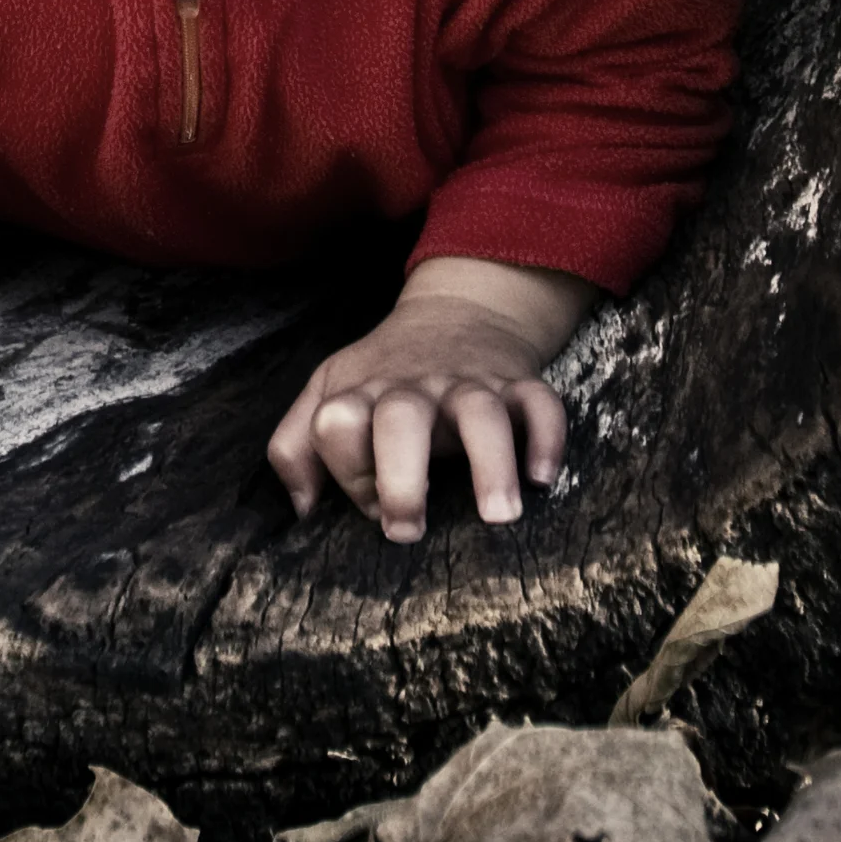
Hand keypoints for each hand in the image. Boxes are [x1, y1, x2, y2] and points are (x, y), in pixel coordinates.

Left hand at [267, 259, 594, 543]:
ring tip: (499, 515)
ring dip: (491, 464)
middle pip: (401, 419)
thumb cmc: (385, 374)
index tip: (368, 505)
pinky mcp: (518, 385)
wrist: (458, 311)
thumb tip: (300, 509)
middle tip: (406, 529)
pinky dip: (546, 438)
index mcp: (363, 393)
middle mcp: (415, 389)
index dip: (346, 468)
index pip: (336, 423)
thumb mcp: (328, 391)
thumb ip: (294, 446)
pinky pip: (541, 405)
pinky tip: (541, 478)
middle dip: (400, 478)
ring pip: (481, 414)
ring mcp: (470, 385)